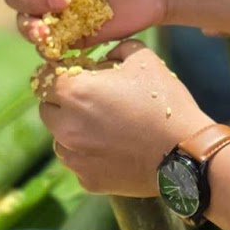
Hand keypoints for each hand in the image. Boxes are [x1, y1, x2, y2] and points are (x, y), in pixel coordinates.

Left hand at [40, 41, 210, 195]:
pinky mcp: (86, 180)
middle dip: (63, 102)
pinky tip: (113, 149)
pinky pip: (77, 161)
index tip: (76, 75)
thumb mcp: (144, 60)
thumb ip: (117, 49)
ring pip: (59, 138)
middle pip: (47, 108)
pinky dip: (88, 154)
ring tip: (103, 127)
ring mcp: (74, 157)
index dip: (59, 74)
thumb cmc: (164, 102)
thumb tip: (105, 56)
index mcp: (73, 92)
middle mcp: (65, 126)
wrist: (185, 155)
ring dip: (72, 129)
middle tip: (91, 101)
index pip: (44, 78)